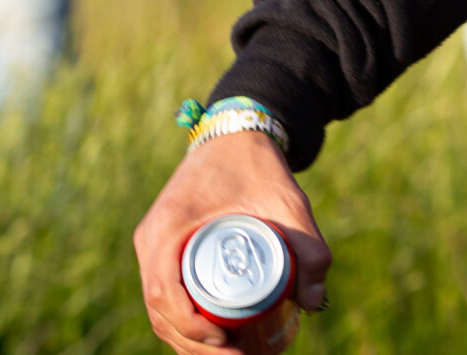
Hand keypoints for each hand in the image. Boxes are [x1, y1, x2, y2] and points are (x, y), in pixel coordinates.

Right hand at [134, 131, 329, 351]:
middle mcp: (152, 239)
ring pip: (160, 309)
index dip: (191, 329)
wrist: (237, 133)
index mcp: (168, 227)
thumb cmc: (257, 165)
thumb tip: (315, 301)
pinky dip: (185, 324)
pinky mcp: (164, 249)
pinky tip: (215, 341)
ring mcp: (154, 246)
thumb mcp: (288, 201)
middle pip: (160, 311)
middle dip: (194, 346)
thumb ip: (309, 245)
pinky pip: (166, 295)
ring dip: (189, 341)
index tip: (227, 343)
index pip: (164, 294)